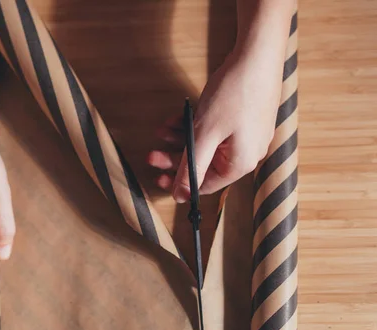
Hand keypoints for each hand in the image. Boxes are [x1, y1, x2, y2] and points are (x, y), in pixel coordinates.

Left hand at [149, 44, 283, 200]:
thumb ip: (191, 167)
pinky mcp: (242, 119)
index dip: (180, 184)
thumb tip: (180, 196)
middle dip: (175, 158)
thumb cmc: (234, 94)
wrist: (257, 54)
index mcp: (241, 163)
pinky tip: (176, 119)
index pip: (206, 185)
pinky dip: (194, 126)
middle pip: (204, 164)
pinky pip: (214, 130)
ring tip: (161, 131)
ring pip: (206, 145)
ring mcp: (246, 135)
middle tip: (152, 154)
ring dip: (181, 139)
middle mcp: (246, 153)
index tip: (159, 178)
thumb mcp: (205, 134)